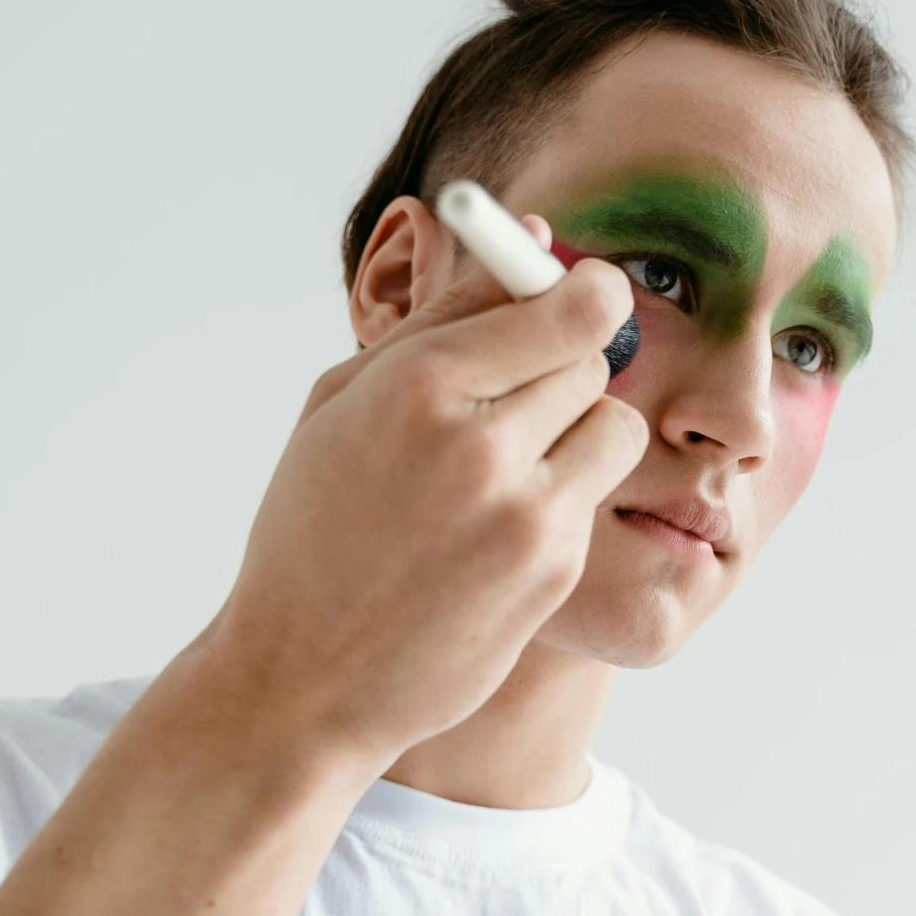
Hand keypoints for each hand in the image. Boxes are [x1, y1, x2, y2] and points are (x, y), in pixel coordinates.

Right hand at [188, 209, 647, 783]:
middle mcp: (479, 444)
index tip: (589, 293)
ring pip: (613, 423)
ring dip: (578, 429)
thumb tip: (544, 238)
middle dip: (563, 363)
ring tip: (508, 461)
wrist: (302, 677)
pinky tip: (493, 527)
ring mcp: (524, 514)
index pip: (567, 304)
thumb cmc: (313, 526)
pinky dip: (562, 496)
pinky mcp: (553, 569)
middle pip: (593, 357)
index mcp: (417, 385)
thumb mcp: (346, 402)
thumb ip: (446, 316)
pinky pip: (594, 494)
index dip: (588, 292)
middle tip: (514, 394)